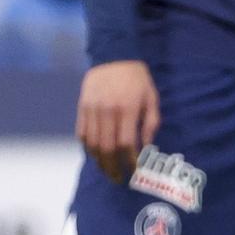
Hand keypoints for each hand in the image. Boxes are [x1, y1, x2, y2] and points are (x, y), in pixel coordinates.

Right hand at [76, 60, 159, 183]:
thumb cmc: (138, 79)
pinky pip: (82, 134)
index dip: (130, 161)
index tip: (135, 171)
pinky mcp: (82, 107)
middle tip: (119, 178)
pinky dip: (88, 148)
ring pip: (92, 144)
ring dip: (99, 162)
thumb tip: (146, 147)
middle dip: (113, 167)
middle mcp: (108, 111)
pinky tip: (95, 155)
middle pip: (107, 148)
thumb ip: (151, 123)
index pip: (126, 143)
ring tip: (107, 171)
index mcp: (128, 109)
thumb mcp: (152, 98)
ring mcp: (92, 110)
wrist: (113, 56)